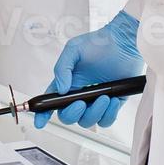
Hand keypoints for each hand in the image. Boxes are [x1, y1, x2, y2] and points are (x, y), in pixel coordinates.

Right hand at [34, 11, 142, 128]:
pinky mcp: (112, 104)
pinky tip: (113, 100)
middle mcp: (79, 94)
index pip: (51, 101)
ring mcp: (95, 101)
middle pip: (68, 116)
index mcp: (67, 82)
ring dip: (94, 112)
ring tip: (104, 97)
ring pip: (87, 121)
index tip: (39, 121)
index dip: (43, 113)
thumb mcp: (74, 49)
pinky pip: (106, 120)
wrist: (123, 42)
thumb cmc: (99, 43)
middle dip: (73, 113)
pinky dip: (109, 114)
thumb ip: (62, 68)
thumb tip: (61, 90)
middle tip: (81, 103)